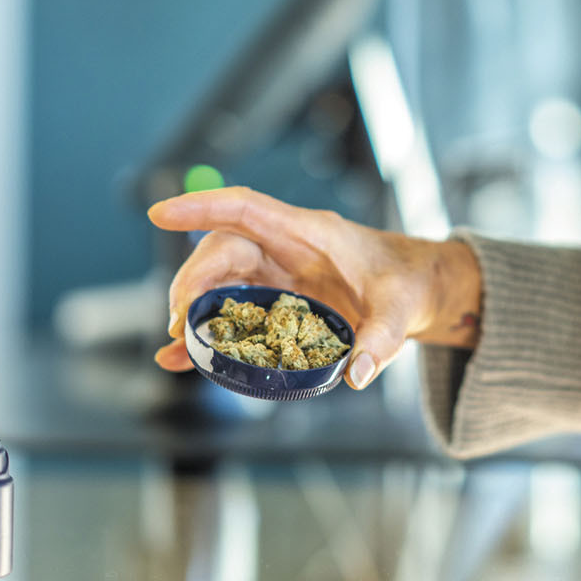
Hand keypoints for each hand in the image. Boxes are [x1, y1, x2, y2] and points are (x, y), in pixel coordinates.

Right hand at [147, 187, 482, 387]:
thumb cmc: (408, 284)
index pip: (245, 208)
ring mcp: (277, 275)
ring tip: (179, 344)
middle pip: (222, 251)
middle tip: (180, 322)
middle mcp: (285, 249)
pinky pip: (230, 312)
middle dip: (194, 281)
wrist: (420, 290)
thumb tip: (358, 373)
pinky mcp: (276, 302)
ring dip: (194, 309)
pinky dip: (206, 334)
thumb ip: (382, 339)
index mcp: (309, 233)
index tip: (160, 213)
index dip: (201, 207)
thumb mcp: (402, 309)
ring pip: (219, 282)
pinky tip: (180, 359)